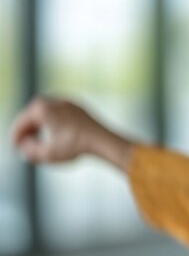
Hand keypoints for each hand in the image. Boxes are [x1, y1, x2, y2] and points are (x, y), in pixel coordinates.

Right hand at [9, 97, 128, 166]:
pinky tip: (56, 135)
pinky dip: (54, 123)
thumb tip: (25, 147)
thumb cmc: (75, 146)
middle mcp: (54, 101)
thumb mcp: (47, 154)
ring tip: (39, 141)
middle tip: (25, 144)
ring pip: (47, 113)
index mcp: (42, 108)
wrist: (104, 140)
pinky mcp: (79, 107)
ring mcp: (68, 102)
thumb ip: (30, 151)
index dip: (16, 137)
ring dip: (40, 126)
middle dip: (28, 129)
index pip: (22, 123)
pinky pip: (60, 114)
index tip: (17, 148)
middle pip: (33, 115)